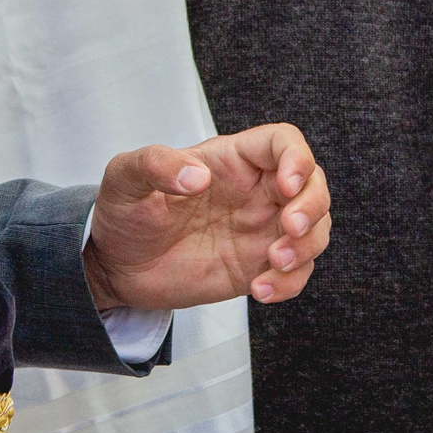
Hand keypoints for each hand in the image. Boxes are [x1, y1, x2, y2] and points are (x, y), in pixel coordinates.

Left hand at [84, 125, 330, 311]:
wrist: (116, 268)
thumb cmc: (124, 214)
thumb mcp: (124, 178)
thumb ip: (155, 165)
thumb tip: (197, 177)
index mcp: (232, 161)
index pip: (284, 143)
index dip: (297, 158)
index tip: (287, 185)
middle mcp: (256, 192)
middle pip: (314, 184)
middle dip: (313, 206)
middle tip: (290, 228)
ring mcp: (262, 229)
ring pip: (315, 228)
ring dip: (307, 247)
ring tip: (273, 263)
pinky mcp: (259, 265)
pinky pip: (295, 272)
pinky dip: (290, 282)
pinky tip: (260, 289)